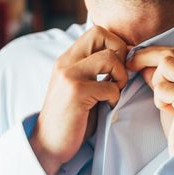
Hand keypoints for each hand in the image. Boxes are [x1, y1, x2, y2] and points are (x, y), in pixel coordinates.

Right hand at [30, 26, 127, 174]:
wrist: (48, 143)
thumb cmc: (70, 117)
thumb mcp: (79, 86)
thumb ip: (94, 69)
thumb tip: (124, 56)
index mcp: (67, 59)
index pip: (96, 31)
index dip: (115, 44)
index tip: (120, 65)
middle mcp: (66, 62)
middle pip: (101, 34)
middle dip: (120, 52)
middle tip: (119, 75)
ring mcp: (69, 75)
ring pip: (109, 58)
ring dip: (120, 77)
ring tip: (114, 92)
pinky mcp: (76, 92)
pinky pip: (110, 87)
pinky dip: (115, 98)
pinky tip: (106, 107)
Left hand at [127, 46, 173, 155]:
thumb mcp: (171, 98)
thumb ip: (161, 78)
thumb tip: (140, 60)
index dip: (154, 52)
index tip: (134, 57)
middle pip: (171, 54)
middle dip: (146, 58)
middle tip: (130, 65)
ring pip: (167, 66)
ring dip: (157, 84)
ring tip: (166, 103)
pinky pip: (163, 88)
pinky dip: (160, 100)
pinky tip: (172, 113)